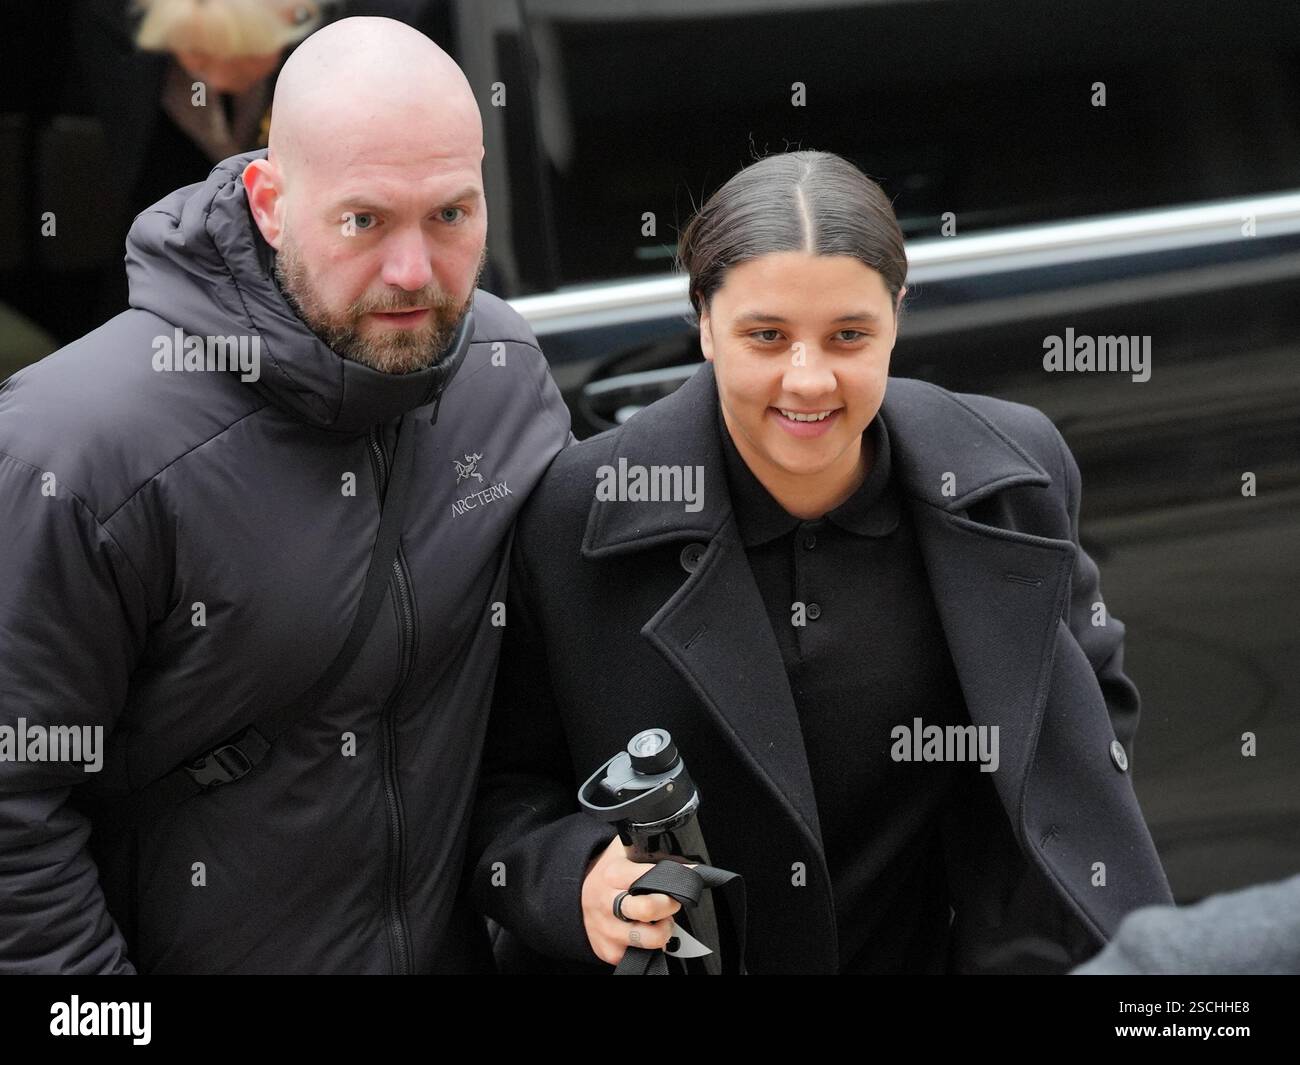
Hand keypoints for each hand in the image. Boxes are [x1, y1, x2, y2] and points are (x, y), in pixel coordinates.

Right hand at [581, 836, 682, 964]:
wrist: (575, 897)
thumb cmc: (606, 873)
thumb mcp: (621, 850)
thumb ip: (645, 845)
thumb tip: (678, 848)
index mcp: (614, 875)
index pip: (651, 877)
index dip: (677, 878)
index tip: (691, 875)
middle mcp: (608, 903)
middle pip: (650, 909)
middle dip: (671, 905)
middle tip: (673, 901)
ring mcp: (608, 929)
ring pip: (651, 938)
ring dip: (664, 930)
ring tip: (662, 921)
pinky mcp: (609, 950)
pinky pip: (642, 955)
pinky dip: (651, 947)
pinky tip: (646, 932)